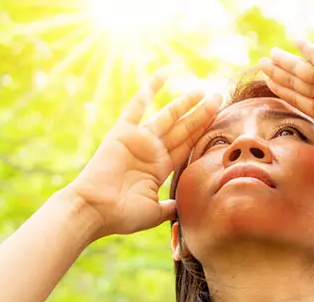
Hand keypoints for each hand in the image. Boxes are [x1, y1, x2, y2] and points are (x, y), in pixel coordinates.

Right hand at [67, 71, 221, 237]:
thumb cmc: (120, 216)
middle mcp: (151, 152)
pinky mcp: (123, 132)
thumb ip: (169, 208)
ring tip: (204, 89)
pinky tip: (165, 73)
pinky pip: (138, 105)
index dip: (202, 132)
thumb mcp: (153, 213)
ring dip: (185, 102)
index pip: (186, 146)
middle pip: (182, 129)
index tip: (220, 118)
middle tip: (219, 97)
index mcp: (159, 169)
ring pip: (168, 116)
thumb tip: (184, 209)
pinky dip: (150, 89)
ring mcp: (138, 140)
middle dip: (201, 114)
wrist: (94, 209)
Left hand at [258, 41, 313, 172]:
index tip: (267, 83)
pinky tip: (294, 41)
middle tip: (261, 65)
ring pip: (302, 70)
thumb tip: (308, 170)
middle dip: (279, 74)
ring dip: (284, 62)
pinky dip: (308, 48)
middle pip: (297, 82)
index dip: (283, 91)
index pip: (299, 100)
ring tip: (266, 58)